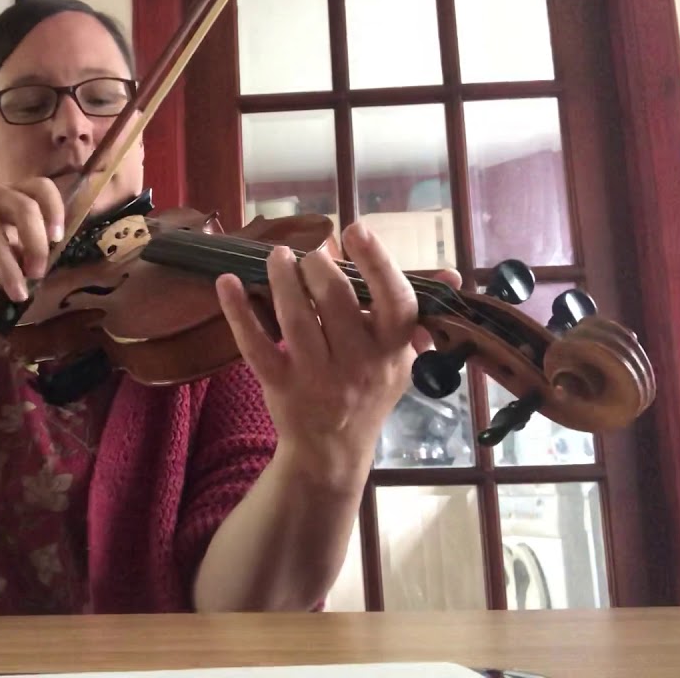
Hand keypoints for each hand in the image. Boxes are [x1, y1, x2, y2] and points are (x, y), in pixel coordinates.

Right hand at [0, 178, 64, 301]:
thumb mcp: (1, 241)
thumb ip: (22, 248)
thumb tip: (44, 269)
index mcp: (11, 191)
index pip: (42, 188)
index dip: (55, 210)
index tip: (57, 239)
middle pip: (25, 208)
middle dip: (35, 245)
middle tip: (37, 275)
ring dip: (8, 269)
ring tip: (16, 294)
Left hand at [215, 221, 462, 485]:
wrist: (335, 449)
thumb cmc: (370, 389)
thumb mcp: (400, 357)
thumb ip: (414, 313)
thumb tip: (452, 273)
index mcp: (391, 350)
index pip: (395, 302)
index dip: (378, 262)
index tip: (356, 229)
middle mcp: (358, 365)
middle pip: (337, 302)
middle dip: (319, 267)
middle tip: (310, 255)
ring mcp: (317, 378)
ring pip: (296, 318)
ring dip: (282, 279)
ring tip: (277, 256)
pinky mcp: (280, 386)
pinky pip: (256, 344)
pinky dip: (238, 311)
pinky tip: (227, 281)